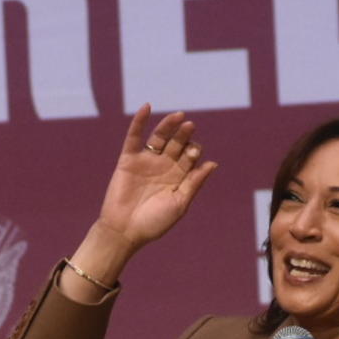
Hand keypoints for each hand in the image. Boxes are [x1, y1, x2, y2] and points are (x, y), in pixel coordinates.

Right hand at [94, 106, 218, 249]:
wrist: (125, 231)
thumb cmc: (154, 222)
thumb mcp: (180, 203)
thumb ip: (194, 183)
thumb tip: (212, 163)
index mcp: (178, 177)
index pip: (190, 157)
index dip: (194, 152)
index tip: (193, 154)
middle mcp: (163, 166)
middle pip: (177, 144)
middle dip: (184, 136)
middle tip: (190, 127)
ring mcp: (146, 161)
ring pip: (159, 137)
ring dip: (169, 125)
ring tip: (179, 116)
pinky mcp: (128, 159)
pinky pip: (134, 136)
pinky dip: (139, 121)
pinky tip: (147, 107)